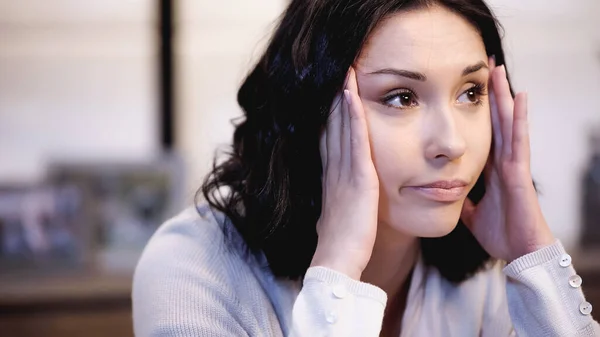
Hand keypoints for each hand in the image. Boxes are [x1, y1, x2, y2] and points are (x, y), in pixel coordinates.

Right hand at [310, 67, 378, 279]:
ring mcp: (343, 172)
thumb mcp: (338, 219)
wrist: (337, 262)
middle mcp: (334, 171)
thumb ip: (340, 204)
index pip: (330, 141)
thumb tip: (341, 202)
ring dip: (343, 99)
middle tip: (338, 75)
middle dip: (335, 101)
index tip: (334, 97)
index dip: (331, 118)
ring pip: (341, 127)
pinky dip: (352, 115)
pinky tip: (352, 95)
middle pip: (332, 128)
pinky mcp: (357, 177)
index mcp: (331, 180)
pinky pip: (354, 140)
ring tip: (346, 74)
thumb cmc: (342, 246)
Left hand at [461, 57, 554, 262]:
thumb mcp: (471, 213)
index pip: (482, 133)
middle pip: (494, 120)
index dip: (476, 111)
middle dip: (489, 95)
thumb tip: (445, 193)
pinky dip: (519, 118)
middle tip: (484, 66)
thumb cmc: (500, 234)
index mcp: (489, 169)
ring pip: (507, 122)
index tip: (467, 89)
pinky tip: (519, 96)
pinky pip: (519, 139)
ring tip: (499, 70)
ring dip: (503, 96)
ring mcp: (513, 163)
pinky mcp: (519, 171)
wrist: (520, 253)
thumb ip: (462, 200)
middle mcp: (501, 161)